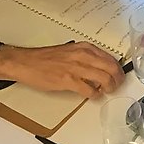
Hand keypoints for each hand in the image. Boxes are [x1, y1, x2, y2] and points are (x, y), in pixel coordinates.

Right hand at [0, 42, 123, 98]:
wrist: (26, 62)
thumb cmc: (45, 58)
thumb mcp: (70, 51)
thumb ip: (85, 57)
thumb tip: (99, 68)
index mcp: (84, 48)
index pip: (111, 58)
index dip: (118, 70)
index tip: (117, 76)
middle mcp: (83, 55)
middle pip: (112, 68)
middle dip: (118, 80)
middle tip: (115, 86)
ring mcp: (76, 68)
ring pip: (105, 79)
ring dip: (109, 88)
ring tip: (105, 91)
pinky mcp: (69, 80)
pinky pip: (90, 90)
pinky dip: (95, 95)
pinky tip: (91, 95)